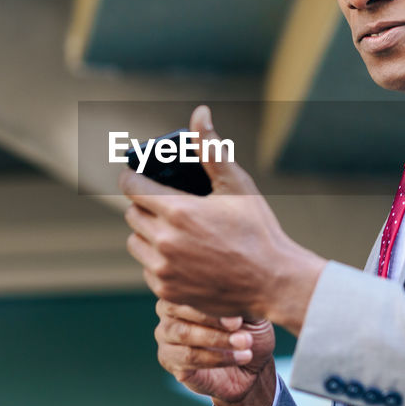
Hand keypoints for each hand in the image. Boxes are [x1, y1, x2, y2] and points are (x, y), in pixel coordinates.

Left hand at [120, 106, 325, 332]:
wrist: (273, 282)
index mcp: (178, 212)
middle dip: (144, 205)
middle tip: (165, 203)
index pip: (131, 187)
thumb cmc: (258, 231)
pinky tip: (181, 256)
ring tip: (172, 229)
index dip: (132, 177)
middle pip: (132, 215)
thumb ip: (211, 148)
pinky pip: (147, 269)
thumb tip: (200, 113)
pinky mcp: (168, 292)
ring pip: (135, 243)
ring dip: (147, 233)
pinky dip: (158, 261)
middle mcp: (165, 242)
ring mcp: (164, 270)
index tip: (136, 175)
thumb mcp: (237, 185)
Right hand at [154, 299, 274, 403]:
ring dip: (218, 340)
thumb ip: (238, 298)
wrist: (251, 368)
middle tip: (240, 329)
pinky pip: (187, 360)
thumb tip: (237, 286)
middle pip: (178, 312)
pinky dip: (217, 359)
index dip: (210, 303)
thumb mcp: (249, 312)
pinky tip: (240, 357)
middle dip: (212, 321)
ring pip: (183, 336)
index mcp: (183, 295)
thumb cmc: (247, 331)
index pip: (185, 291)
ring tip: (245, 345)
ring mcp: (166, 341)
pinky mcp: (171, 364)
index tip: (237, 316)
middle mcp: (168, 315)